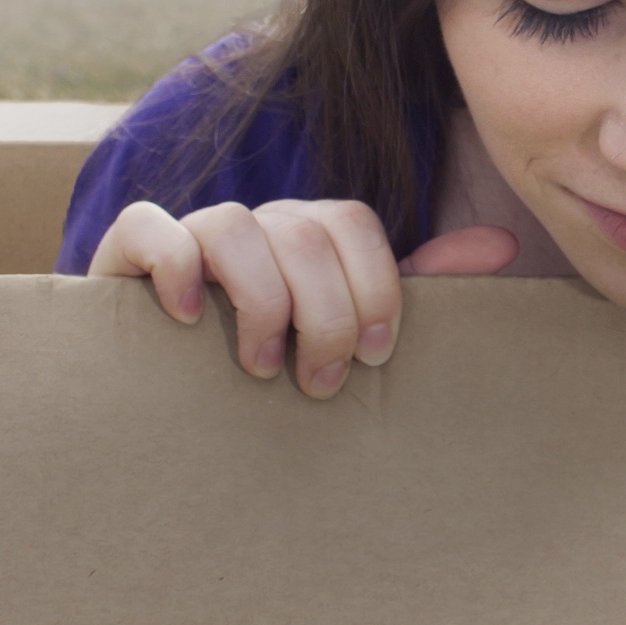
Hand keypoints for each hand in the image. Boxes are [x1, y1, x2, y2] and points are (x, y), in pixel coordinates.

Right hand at [88, 199, 518, 395]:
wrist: (161, 400)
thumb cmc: (268, 367)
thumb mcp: (342, 331)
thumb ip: (408, 287)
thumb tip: (500, 246)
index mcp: (306, 236)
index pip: (353, 224)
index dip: (374, 287)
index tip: (375, 356)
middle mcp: (253, 224)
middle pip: (303, 231)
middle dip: (324, 313)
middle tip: (319, 383)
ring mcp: (187, 233)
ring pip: (234, 225)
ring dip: (260, 301)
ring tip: (261, 368)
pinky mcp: (124, 254)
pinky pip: (148, 226)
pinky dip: (174, 266)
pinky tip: (192, 320)